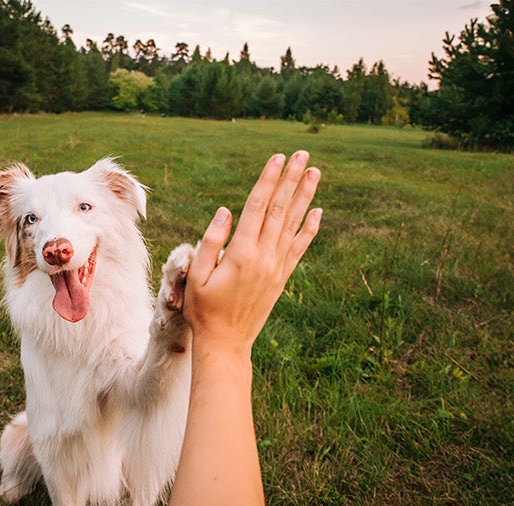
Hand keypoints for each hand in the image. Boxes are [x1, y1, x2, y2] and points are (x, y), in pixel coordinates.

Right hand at [184, 151, 322, 358]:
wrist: (226, 343)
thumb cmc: (203, 310)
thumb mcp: (195, 276)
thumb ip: (209, 242)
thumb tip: (225, 211)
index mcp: (241, 253)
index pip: (257, 207)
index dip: (268, 180)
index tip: (277, 158)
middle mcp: (264, 257)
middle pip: (279, 209)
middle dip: (291, 179)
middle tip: (302, 155)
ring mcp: (276, 267)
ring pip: (293, 224)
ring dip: (304, 196)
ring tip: (314, 172)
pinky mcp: (282, 277)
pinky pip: (299, 248)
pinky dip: (309, 229)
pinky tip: (317, 212)